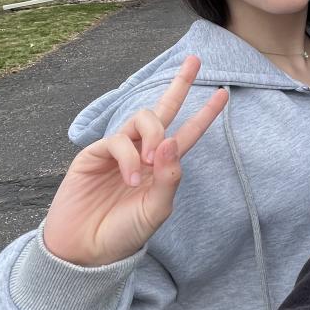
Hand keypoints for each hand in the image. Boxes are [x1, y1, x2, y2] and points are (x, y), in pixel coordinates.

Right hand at [43, 56, 227, 266]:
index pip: (188, 134)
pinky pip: (118, 140)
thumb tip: (172, 142)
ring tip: (149, 165)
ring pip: (144, 119)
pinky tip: (129, 178)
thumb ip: (169, 179)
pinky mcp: (95, 153)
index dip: (205, 114)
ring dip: (153, 137)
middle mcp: (143, 153)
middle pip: (163, 109)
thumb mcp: (156, 210)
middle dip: (180, 84)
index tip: (224, 94)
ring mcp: (119, 151)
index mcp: (162, 167)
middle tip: (196, 60)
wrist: (85, 250)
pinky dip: (128, 156)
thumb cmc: (123, 234)